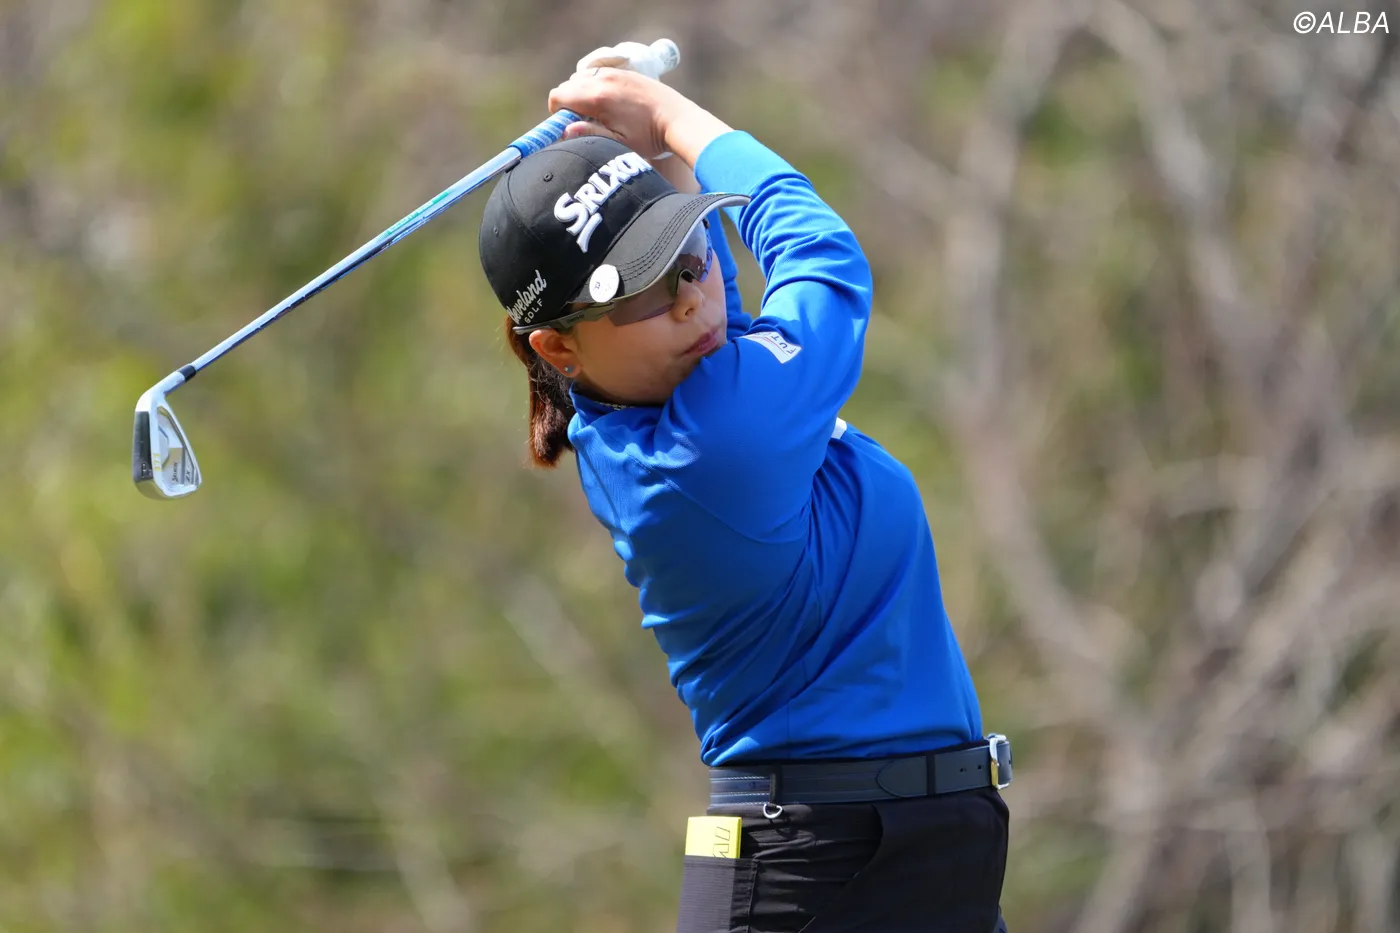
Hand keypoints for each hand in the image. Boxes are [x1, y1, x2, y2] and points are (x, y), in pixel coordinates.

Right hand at [548, 68, 684, 160]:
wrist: (679, 121)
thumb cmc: (649, 138)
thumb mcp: (617, 144)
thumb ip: (589, 134)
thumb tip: (565, 130)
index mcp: (597, 97)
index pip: (559, 95)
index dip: (557, 111)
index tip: (567, 125)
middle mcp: (604, 79)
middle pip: (569, 84)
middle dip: (569, 102)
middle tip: (584, 122)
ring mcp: (617, 73)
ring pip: (584, 77)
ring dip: (582, 92)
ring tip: (598, 113)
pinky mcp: (628, 72)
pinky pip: (600, 74)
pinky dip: (597, 85)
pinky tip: (612, 103)